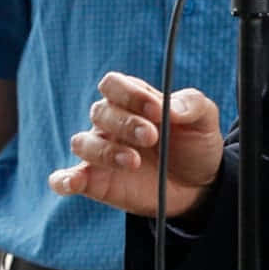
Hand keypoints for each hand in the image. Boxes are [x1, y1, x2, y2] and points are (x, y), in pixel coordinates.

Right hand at [47, 72, 223, 219]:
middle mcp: (112, 122)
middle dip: (126, 123)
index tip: (158, 110)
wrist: (199, 185)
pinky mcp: (96, 182)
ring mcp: (101, 152)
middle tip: (152, 137)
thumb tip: (170, 107)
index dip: (131, 94)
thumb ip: (192, 104)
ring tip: (134, 162)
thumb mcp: (204, 118)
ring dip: (105, 151)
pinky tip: (75, 182)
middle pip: (100, 111)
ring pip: (82, 143)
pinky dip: (64, 179)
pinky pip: (66, 178)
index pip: (114, 84)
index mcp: (134, 99)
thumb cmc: (195, 142)